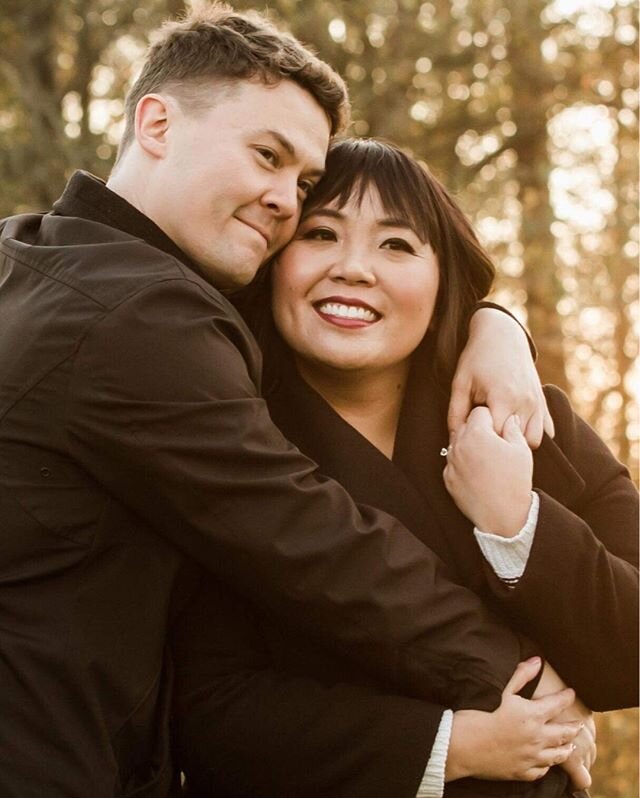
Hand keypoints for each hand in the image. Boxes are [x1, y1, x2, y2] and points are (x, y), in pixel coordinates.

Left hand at [444, 408, 532, 535]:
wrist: (503, 516)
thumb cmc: (515, 482)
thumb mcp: (521, 450)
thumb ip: (512, 429)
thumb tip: (509, 419)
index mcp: (477, 434)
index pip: (480, 412)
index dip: (492, 417)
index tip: (499, 428)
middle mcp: (459, 445)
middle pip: (465, 425)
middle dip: (478, 429)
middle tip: (494, 442)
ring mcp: (451, 462)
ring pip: (457, 443)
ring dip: (469, 445)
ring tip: (487, 458)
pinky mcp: (448, 478)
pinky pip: (453, 462)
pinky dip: (463, 463)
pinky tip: (478, 472)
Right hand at [446, 657, 581, 782]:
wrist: (462, 745)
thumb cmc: (479, 713)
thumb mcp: (500, 690)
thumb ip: (521, 675)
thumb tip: (537, 661)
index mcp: (532, 715)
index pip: (557, 704)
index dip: (566, 697)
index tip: (571, 693)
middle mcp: (537, 738)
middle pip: (564, 733)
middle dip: (574, 727)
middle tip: (580, 724)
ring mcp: (531, 757)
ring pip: (558, 755)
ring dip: (566, 748)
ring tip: (570, 745)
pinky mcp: (521, 772)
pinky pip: (542, 770)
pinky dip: (548, 765)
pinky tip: (547, 762)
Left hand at [448, 307, 553, 447]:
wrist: (502, 334)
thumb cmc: (477, 359)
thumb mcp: (460, 384)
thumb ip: (456, 414)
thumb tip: (454, 440)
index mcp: (503, 398)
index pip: (495, 438)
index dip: (481, 443)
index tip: (471, 439)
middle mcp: (525, 403)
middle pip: (516, 444)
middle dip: (500, 446)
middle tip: (484, 438)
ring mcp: (537, 403)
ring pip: (534, 441)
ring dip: (518, 443)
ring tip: (499, 433)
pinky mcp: (543, 402)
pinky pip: (546, 431)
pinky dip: (531, 434)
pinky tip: (514, 429)